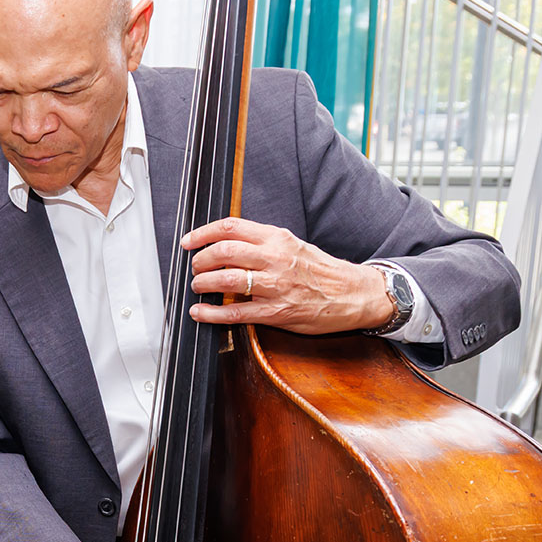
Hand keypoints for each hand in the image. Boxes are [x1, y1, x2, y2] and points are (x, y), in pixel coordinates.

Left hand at [183, 217, 391, 334]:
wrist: (354, 294)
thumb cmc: (320, 270)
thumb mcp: (292, 244)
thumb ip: (261, 242)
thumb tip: (226, 243)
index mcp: (277, 238)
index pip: (231, 227)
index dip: (202, 234)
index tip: (188, 242)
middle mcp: (275, 258)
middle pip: (224, 252)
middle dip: (201, 261)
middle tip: (195, 268)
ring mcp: (276, 286)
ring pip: (227, 280)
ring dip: (203, 284)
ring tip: (198, 287)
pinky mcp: (276, 312)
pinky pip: (236, 313)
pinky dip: (212, 314)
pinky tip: (200, 313)